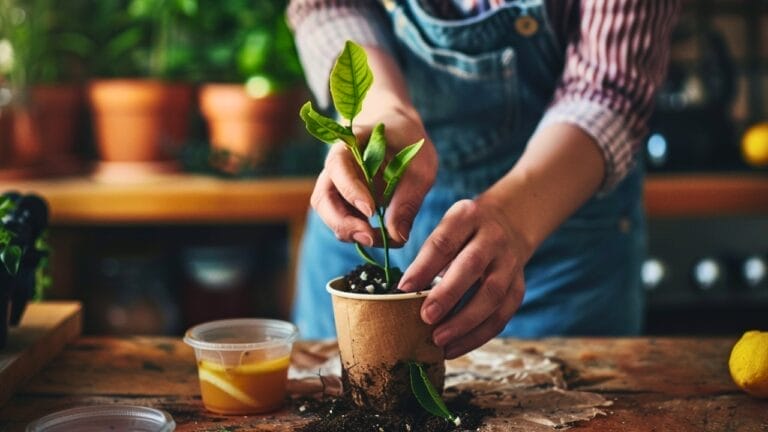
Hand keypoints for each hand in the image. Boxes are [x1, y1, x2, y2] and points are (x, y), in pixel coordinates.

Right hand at [310, 105, 437, 245]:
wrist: (399, 134)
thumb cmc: (409, 143)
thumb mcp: (421, 166)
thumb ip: (409, 199)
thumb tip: (397, 236)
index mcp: (350, 144)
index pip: (338, 166)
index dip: (350, 190)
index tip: (371, 211)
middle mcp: (335, 167)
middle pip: (322, 198)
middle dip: (343, 222)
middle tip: (370, 237)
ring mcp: (336, 186)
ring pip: (328, 213)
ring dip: (348, 231)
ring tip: (376, 238)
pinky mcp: (344, 201)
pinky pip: (341, 220)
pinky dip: (356, 232)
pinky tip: (377, 235)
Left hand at [397, 198, 531, 358]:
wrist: (510, 221)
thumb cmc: (465, 231)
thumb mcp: (447, 226)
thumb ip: (429, 253)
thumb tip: (404, 293)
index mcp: (467, 217)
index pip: (444, 242)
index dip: (424, 267)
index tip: (403, 289)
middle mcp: (492, 237)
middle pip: (472, 266)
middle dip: (448, 294)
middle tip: (425, 318)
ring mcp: (510, 262)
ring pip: (493, 294)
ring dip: (465, 322)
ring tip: (439, 341)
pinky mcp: (519, 286)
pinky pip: (502, 314)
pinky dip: (478, 335)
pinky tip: (456, 348)